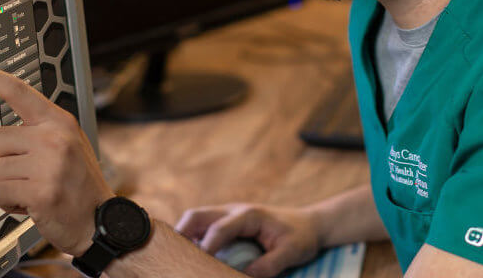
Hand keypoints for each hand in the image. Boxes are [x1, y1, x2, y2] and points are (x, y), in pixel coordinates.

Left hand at [0, 56, 113, 255]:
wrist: (101, 220)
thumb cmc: (80, 184)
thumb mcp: (69, 144)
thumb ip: (38, 132)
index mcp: (59, 121)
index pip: (18, 91)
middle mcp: (54, 138)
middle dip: (5, 159)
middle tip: (31, 172)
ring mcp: (48, 164)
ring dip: (9, 184)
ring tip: (35, 189)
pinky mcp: (40, 191)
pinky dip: (9, 204)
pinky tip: (32, 204)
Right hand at [175, 203, 321, 277]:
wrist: (309, 224)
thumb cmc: (301, 236)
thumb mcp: (291, 252)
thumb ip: (268, 265)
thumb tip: (244, 277)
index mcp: (249, 215)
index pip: (219, 228)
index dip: (205, 247)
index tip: (196, 266)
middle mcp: (234, 211)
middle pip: (197, 215)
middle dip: (182, 233)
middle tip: (174, 258)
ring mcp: (228, 216)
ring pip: (196, 220)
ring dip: (184, 237)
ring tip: (179, 260)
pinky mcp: (227, 224)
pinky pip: (203, 229)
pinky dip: (193, 241)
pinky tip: (192, 259)